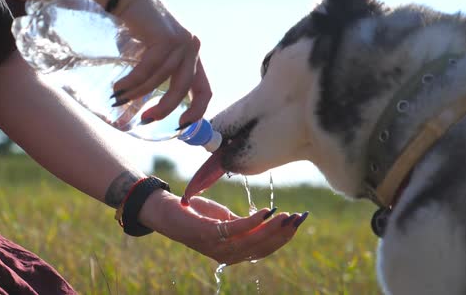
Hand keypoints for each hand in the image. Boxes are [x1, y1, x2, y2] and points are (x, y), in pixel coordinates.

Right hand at [111, 0, 211, 126]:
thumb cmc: (139, 32)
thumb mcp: (153, 59)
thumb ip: (155, 81)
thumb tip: (138, 117)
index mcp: (193, 56)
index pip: (205, 90)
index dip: (196, 111)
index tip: (180, 126)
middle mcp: (192, 48)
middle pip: (183, 88)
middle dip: (165, 108)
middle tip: (146, 119)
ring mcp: (181, 42)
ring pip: (161, 79)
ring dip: (138, 93)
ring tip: (120, 97)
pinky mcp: (165, 37)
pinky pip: (148, 69)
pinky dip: (132, 81)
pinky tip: (119, 86)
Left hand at [139, 190, 305, 264]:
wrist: (167, 212)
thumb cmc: (198, 215)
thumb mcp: (226, 220)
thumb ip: (245, 225)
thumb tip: (269, 220)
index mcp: (233, 252)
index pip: (263, 250)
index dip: (282, 238)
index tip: (298, 223)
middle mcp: (226, 254)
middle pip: (260, 248)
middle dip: (281, 234)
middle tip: (298, 219)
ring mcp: (216, 246)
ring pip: (250, 241)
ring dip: (271, 229)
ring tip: (285, 216)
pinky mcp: (206, 233)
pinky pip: (234, 229)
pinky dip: (252, 221)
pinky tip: (266, 212)